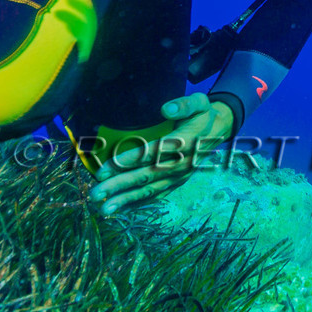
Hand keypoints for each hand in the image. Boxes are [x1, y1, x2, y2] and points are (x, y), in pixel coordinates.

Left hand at [88, 93, 236, 215]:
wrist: (217, 133)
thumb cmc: (201, 115)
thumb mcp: (200, 102)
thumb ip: (184, 104)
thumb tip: (166, 109)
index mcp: (186, 142)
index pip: (154, 153)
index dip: (129, 160)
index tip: (105, 168)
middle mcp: (182, 164)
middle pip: (146, 176)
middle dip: (119, 186)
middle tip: (95, 193)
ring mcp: (179, 176)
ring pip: (150, 190)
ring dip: (125, 200)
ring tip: (103, 209)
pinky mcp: (177, 183)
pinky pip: (156, 195)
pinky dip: (138, 203)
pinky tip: (120, 209)